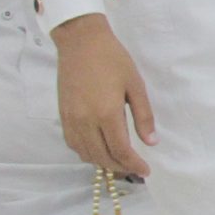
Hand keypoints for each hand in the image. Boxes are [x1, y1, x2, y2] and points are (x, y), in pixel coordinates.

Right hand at [52, 13, 155, 176]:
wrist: (81, 43)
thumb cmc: (113, 60)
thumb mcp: (136, 86)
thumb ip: (143, 116)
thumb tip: (151, 142)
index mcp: (106, 113)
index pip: (120, 151)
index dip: (134, 165)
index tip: (146, 171)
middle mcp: (85, 121)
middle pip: (101, 157)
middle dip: (120, 168)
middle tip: (136, 169)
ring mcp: (70, 119)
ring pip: (85, 153)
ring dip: (102, 162)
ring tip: (120, 162)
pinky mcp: (62, 115)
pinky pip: (73, 143)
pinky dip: (87, 152)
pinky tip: (99, 149)